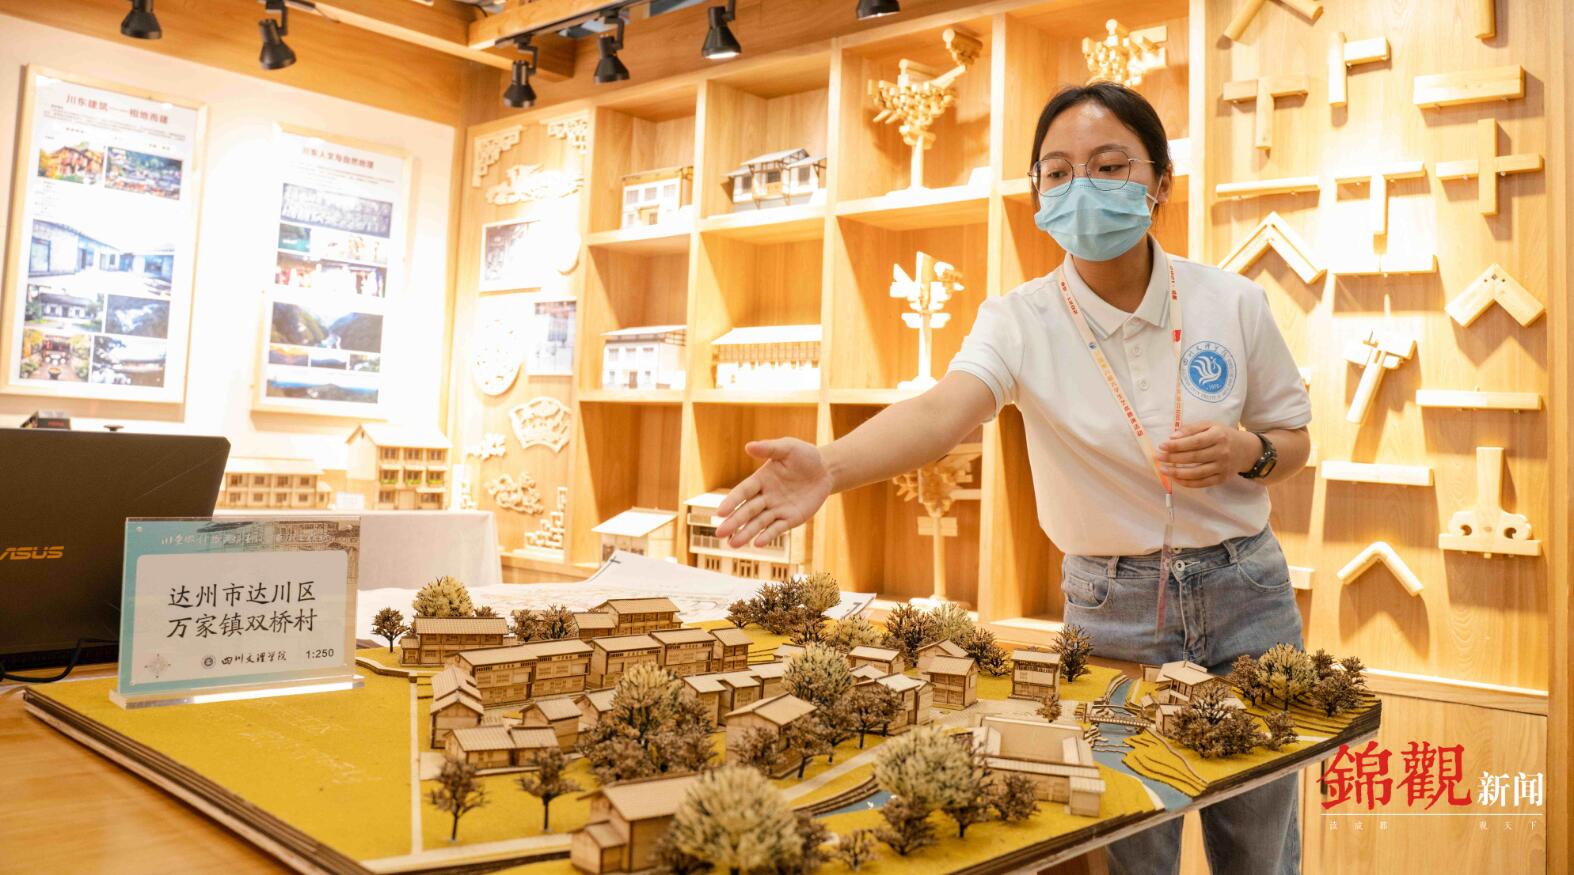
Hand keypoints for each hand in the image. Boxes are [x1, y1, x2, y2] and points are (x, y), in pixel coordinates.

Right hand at [713, 437, 833, 548]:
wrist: (825, 470)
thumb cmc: (804, 456)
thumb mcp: (788, 448)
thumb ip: (769, 448)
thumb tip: (748, 447)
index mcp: (760, 479)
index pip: (743, 492)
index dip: (732, 501)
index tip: (720, 512)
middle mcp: (765, 496)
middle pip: (747, 511)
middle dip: (734, 522)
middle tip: (719, 533)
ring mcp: (777, 509)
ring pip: (759, 523)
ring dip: (746, 533)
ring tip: (733, 545)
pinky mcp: (790, 519)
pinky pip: (777, 529)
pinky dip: (768, 536)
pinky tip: (758, 544)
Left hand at [1155, 423, 1255, 488]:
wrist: (1246, 450)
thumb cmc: (1223, 435)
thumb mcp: (1210, 425)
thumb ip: (1191, 429)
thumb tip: (1172, 437)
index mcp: (1218, 436)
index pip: (1194, 442)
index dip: (1177, 445)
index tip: (1162, 446)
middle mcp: (1222, 452)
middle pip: (1194, 458)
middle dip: (1173, 458)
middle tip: (1158, 457)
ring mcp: (1222, 467)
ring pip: (1197, 473)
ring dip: (1177, 473)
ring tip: (1163, 469)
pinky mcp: (1222, 479)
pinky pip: (1202, 483)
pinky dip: (1187, 483)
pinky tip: (1176, 479)